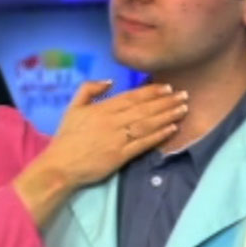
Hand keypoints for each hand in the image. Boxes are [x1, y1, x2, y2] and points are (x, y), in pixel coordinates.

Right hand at [13, 81, 187, 226]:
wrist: (61, 165)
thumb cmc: (67, 137)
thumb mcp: (73, 107)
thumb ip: (89, 89)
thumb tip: (110, 81)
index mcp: (102, 108)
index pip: (132, 97)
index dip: (152, 91)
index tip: (168, 87)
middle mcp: (113, 121)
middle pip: (144, 109)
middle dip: (166, 102)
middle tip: (184, 95)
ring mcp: (118, 139)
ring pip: (148, 124)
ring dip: (167, 116)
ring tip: (183, 109)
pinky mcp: (121, 156)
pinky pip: (144, 143)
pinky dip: (159, 135)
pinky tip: (173, 129)